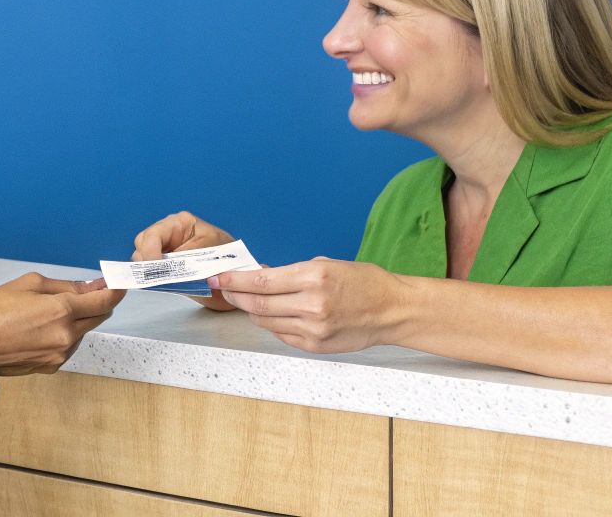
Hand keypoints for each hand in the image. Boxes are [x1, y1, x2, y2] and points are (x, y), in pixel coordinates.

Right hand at [0, 273, 124, 375]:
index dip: (116, 291)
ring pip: (82, 332)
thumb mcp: (29, 284)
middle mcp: (66, 336)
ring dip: (76, 320)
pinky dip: (63, 335)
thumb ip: (65, 286)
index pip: (104, 301)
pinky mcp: (51, 367)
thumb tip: (91, 286)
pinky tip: (41, 329)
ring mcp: (59, 355)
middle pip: (98, 317)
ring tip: (47, 313)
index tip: (121, 284)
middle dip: (95, 303)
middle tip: (86, 292)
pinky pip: (68, 346)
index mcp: (62, 311)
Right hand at [131, 211, 237, 310]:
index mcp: (182, 223)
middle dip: (147, 261)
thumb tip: (163, 269)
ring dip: (149, 271)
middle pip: (143, 243)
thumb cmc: (230, 263)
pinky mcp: (167, 266)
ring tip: (164, 281)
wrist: (240, 282)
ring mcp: (167, 249)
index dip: (150, 253)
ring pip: (142, 257)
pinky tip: (161, 284)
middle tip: (158, 278)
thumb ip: (185, 261)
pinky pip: (150, 270)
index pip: (154, 234)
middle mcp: (170, 233)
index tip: (156, 270)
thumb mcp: (210, 257)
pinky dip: (152, 278)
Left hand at [209, 258, 407, 353]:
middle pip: (257, 303)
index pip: (261, 281)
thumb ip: (292, 272)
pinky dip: (272, 323)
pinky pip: (281, 334)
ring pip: (266, 321)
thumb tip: (260, 275)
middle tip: (224, 288)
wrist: (391, 310)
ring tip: (247, 299)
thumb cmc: (364, 282)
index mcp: (314, 278)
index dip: (234, 280)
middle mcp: (311, 305)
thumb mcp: (327, 264)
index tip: (219, 277)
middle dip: (235, 295)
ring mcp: (313, 329)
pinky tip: (272, 313)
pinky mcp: (315, 346)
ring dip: (252, 309)